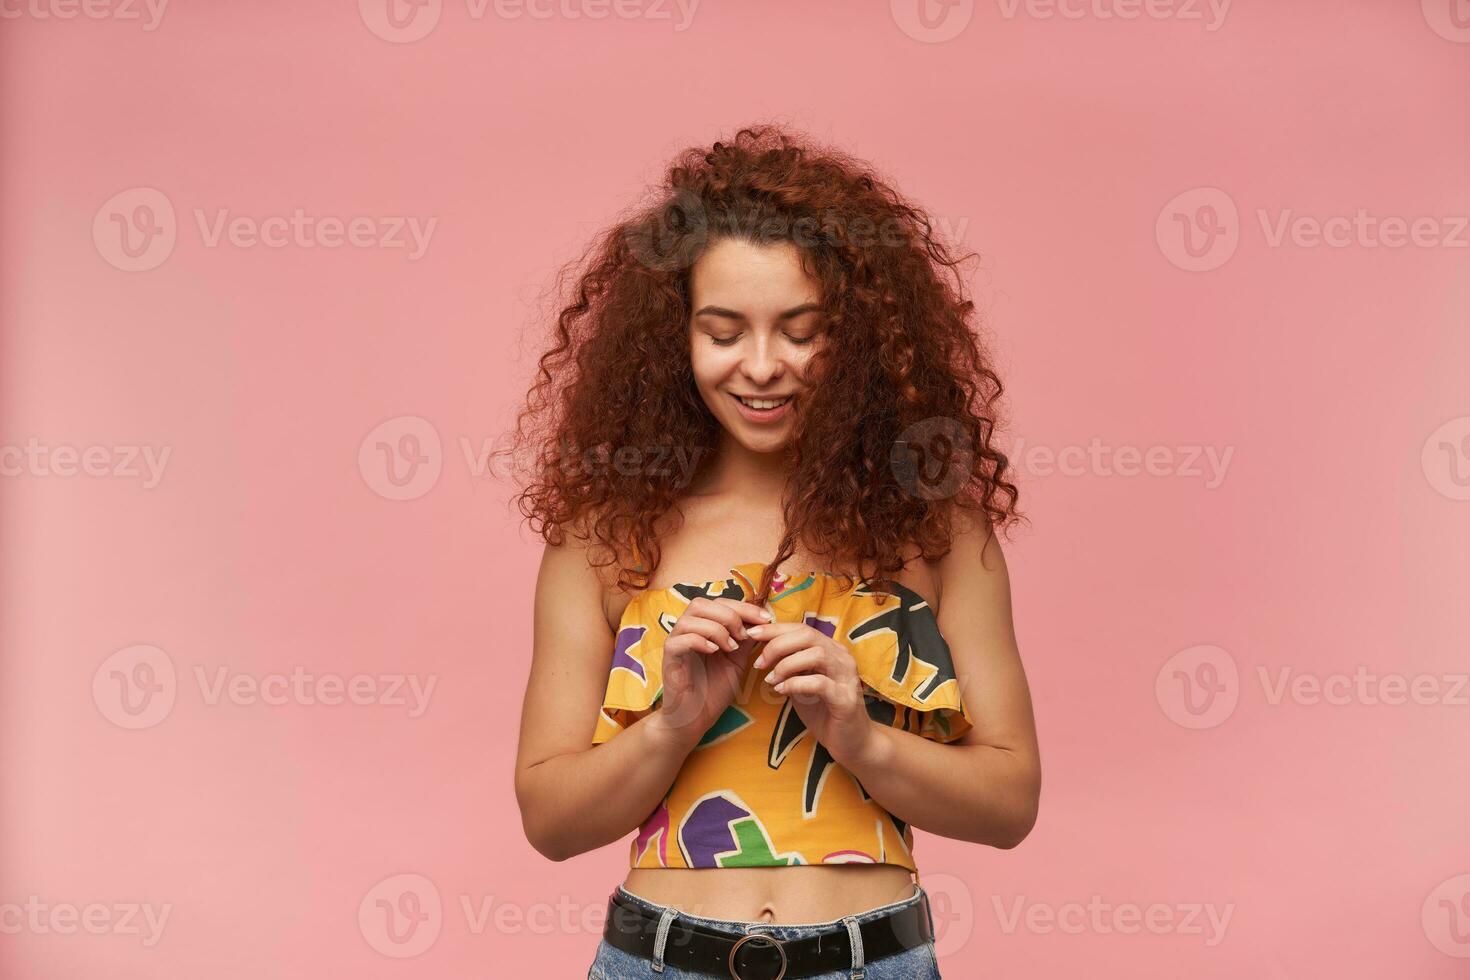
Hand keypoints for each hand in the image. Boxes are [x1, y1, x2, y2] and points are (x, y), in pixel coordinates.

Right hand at [652, 596, 772, 750]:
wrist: (695, 718)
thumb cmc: (713, 690)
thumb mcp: (736, 661)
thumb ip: (745, 641)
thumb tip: (763, 622)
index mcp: (702, 627)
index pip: (720, 602)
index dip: (744, 607)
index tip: (766, 619)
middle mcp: (686, 630)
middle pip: (702, 603)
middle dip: (729, 614)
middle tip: (744, 635)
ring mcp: (675, 642)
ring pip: (691, 618)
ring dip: (717, 628)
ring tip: (731, 647)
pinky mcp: (669, 657)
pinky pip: (680, 639)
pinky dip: (700, 640)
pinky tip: (715, 652)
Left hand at [748, 623, 877, 766]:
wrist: (852, 743)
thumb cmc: (825, 712)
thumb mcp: (803, 684)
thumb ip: (790, 667)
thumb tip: (763, 652)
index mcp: (832, 650)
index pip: (802, 628)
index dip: (775, 629)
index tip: (752, 633)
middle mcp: (842, 658)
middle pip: (808, 635)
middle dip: (777, 644)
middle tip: (759, 662)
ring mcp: (847, 677)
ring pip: (816, 654)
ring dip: (786, 664)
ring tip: (771, 679)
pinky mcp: (845, 699)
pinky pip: (819, 683)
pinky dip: (796, 684)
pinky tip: (782, 691)